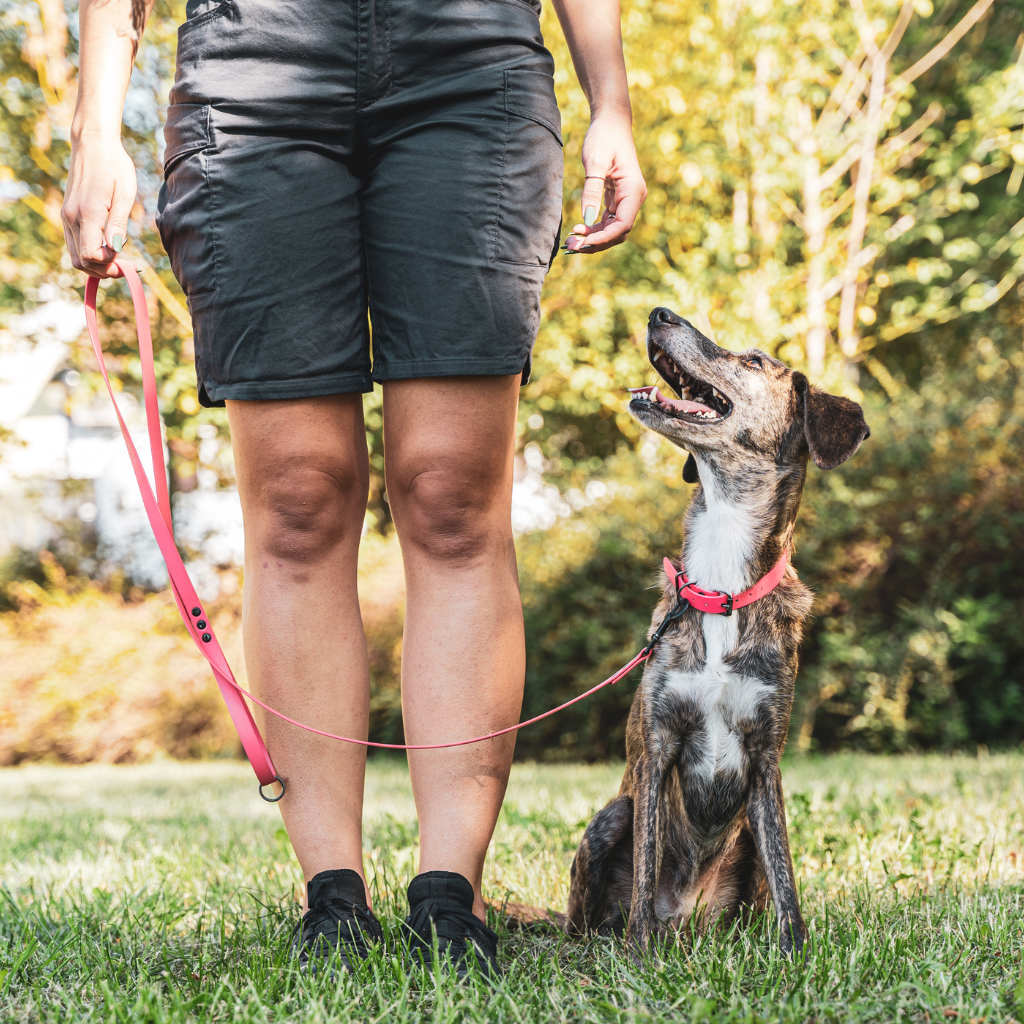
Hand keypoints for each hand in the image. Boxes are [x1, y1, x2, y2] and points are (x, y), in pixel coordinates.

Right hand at [62, 131, 137, 277]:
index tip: (129, 261)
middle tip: (126, 268)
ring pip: (75, 256)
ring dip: (96, 265)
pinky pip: (74, 244)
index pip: (92, 256)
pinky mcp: (67, 214)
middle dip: (103, 271)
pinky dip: (89, 253)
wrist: (93, 144)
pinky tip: (107, 247)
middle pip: (81, 262)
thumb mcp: (124, 195)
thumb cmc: (115, 167)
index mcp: (87, 214)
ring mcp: (66, 216)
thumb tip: (116, 250)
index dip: (110, 264)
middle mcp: (71, 218)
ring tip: (118, 260)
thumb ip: (118, 224)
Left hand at [565, 112, 646, 253]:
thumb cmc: (604, 136)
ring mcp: (626, 200)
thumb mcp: (595, 161)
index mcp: (633, 190)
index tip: (583, 241)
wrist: (611, 121)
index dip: (603, 238)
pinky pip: (608, 221)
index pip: (622, 225)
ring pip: (612, 229)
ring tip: (572, 241)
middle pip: (618, 232)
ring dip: (593, 238)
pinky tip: (579, 230)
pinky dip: (594, 229)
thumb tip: (586, 218)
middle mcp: (634, 198)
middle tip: (572, 247)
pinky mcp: (617, 199)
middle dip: (596, 242)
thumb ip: (591, 191)